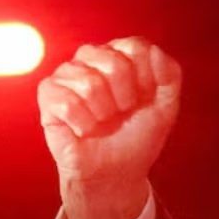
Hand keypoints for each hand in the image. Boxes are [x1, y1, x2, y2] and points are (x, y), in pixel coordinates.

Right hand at [38, 37, 182, 218]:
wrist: (117, 171)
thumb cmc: (137, 136)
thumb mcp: (166, 106)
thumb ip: (170, 75)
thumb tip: (154, 51)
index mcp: (119, 54)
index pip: (135, 47)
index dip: (146, 79)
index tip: (143, 100)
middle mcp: (91, 57)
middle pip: (114, 63)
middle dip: (125, 98)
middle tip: (120, 113)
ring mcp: (67, 73)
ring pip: (90, 84)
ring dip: (102, 114)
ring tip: (101, 122)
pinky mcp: (48, 94)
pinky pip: (68, 103)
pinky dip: (83, 124)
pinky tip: (83, 129)